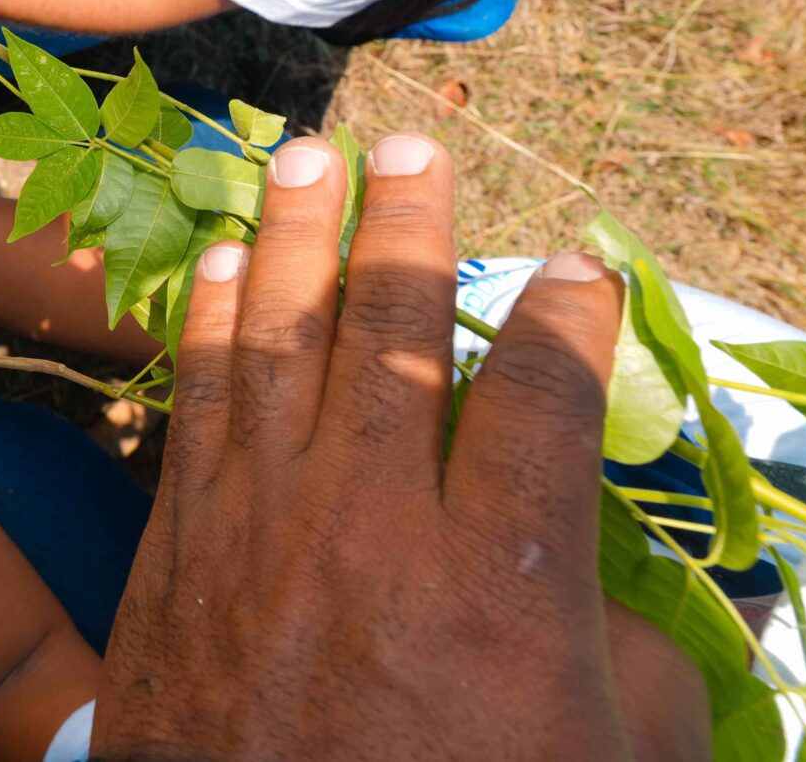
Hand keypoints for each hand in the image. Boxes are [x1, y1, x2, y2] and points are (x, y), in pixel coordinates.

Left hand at [97, 134, 701, 761]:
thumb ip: (627, 658)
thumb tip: (623, 590)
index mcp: (495, 578)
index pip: (539, 397)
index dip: (567, 320)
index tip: (582, 270)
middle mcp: (369, 526)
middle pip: (388, 332)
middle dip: (407, 227)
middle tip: (413, 147)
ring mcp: (258, 528)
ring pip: (278, 341)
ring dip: (298, 237)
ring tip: (310, 158)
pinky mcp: (177, 551)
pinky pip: (195, 402)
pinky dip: (212, 322)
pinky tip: (228, 267)